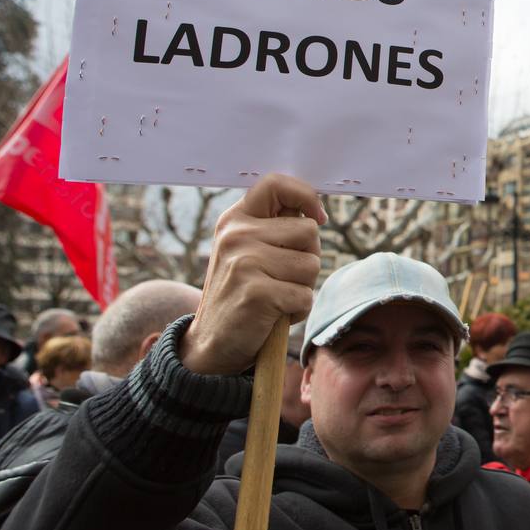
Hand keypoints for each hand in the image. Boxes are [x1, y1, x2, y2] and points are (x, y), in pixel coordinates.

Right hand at [179, 175, 324, 375]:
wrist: (212, 345)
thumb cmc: (243, 294)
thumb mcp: (249, 251)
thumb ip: (275, 228)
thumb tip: (317, 213)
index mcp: (235, 220)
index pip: (275, 184)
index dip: (306, 196)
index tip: (317, 217)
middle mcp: (236, 235)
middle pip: (309, 231)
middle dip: (307, 258)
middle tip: (280, 278)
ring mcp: (244, 262)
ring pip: (312, 265)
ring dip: (302, 287)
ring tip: (275, 297)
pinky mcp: (256, 292)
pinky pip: (305, 296)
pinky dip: (298, 311)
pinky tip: (274, 315)